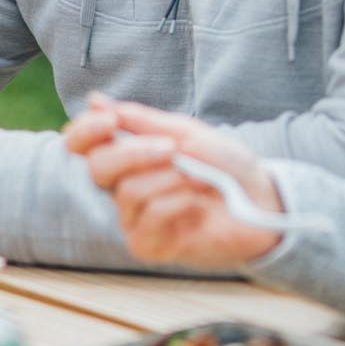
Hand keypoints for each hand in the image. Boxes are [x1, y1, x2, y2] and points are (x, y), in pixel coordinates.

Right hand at [63, 94, 283, 266]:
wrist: (262, 201)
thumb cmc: (225, 166)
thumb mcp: (186, 132)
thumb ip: (140, 120)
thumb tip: (94, 100)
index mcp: (127, 157)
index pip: (82, 145)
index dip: (85, 131)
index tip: (109, 121)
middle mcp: (123, 188)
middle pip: (98, 168)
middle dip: (135, 152)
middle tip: (172, 148)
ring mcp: (134, 219)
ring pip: (128, 192)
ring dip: (171, 177)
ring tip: (200, 177)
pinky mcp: (150, 245)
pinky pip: (150, 217)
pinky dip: (179, 201)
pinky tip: (198, 204)